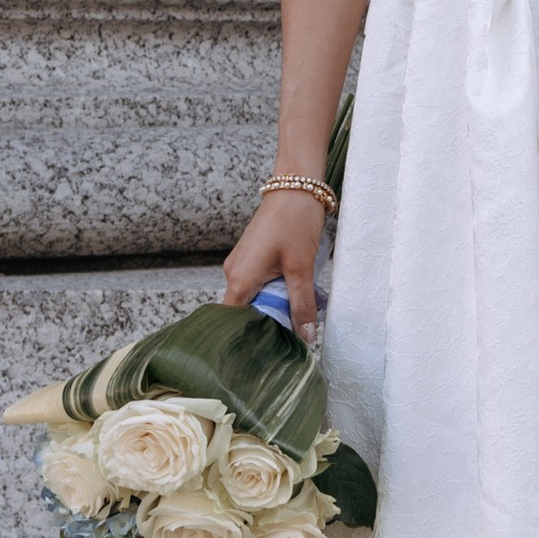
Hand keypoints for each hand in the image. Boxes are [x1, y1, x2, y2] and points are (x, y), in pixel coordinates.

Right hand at [221, 188, 326, 340]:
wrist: (295, 186)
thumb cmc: (295, 221)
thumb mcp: (302, 267)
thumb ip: (302, 303)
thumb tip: (306, 336)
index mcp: (240, 278)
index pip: (232, 321)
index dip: (247, 338)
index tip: (267, 351)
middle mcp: (234, 273)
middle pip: (245, 312)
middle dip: (268, 323)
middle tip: (292, 334)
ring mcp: (242, 264)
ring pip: (255, 298)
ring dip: (275, 306)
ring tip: (298, 312)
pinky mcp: (252, 258)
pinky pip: (259, 285)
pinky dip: (275, 292)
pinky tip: (294, 292)